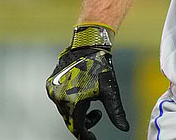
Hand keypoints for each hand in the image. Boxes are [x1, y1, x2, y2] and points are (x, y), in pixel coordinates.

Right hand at [46, 24, 128, 138]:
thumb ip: (116, 113)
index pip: (78, 128)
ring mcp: (52, 91)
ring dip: (77, 111)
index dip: (86, 136)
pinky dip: (70, 102)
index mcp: (72, 103)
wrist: (87, 45)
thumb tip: (124, 129)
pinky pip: (60, 99)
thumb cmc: (101, 68)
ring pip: (64, 110)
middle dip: (84, 122)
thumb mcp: (110, 92)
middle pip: (70, 120)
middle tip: (98, 115)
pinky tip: (82, 93)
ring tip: (92, 101)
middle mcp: (58, 98)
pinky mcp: (50, 83)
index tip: (93, 139)